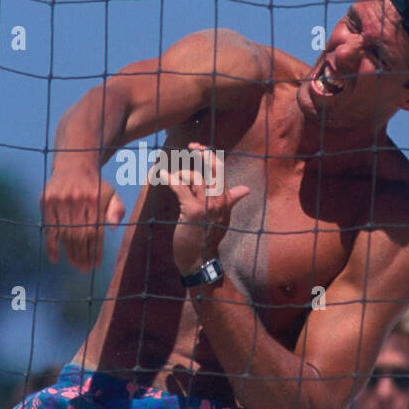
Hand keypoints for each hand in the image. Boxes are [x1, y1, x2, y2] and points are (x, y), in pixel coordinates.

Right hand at [41, 164, 124, 272]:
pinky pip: (49, 228)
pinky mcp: (46, 201)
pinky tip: (55, 259)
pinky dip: (51, 245)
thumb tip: (115, 226)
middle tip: (85, 269)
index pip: (95, 231)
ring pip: (65, 234)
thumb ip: (117, 209)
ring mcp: (60, 200)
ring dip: (70, 253)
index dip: (96, 250)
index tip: (96, 264)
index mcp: (95, 199)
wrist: (74, 164)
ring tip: (76, 265)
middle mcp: (77, 199)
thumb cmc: (95, 185)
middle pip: (80, 235)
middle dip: (83, 255)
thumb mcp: (111, 194)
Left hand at [165, 144, 248, 274]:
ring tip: (171, 175)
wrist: (201, 261)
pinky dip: (170, 179)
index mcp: (226, 199)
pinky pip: (180, 189)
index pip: (221, 170)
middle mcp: (219, 200)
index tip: (198, 148)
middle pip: (213, 168)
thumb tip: (246, 189)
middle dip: (202, 153)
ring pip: (196, 177)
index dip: (210, 155)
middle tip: (191, 147)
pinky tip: (162, 175)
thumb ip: (231, 200)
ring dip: (181, 173)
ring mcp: (207, 206)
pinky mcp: (192, 212)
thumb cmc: (207, 238)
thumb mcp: (222, 218)